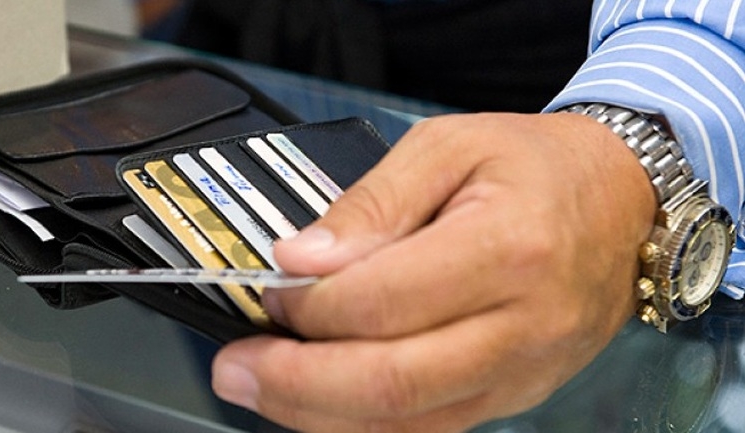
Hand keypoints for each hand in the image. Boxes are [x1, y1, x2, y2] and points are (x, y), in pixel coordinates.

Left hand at [212, 112, 655, 432]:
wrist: (620, 200)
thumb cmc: (535, 166)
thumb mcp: (448, 147)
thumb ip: (371, 205)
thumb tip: (302, 259)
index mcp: (506, 248)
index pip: (382, 302)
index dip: (310, 306)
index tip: (271, 290)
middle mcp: (521, 325)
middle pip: (391, 383)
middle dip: (295, 384)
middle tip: (234, 367)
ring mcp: (524, 372)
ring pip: (408, 421)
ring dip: (319, 414)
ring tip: (261, 387)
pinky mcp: (516, 393)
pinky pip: (431, 426)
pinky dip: (365, 422)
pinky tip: (320, 400)